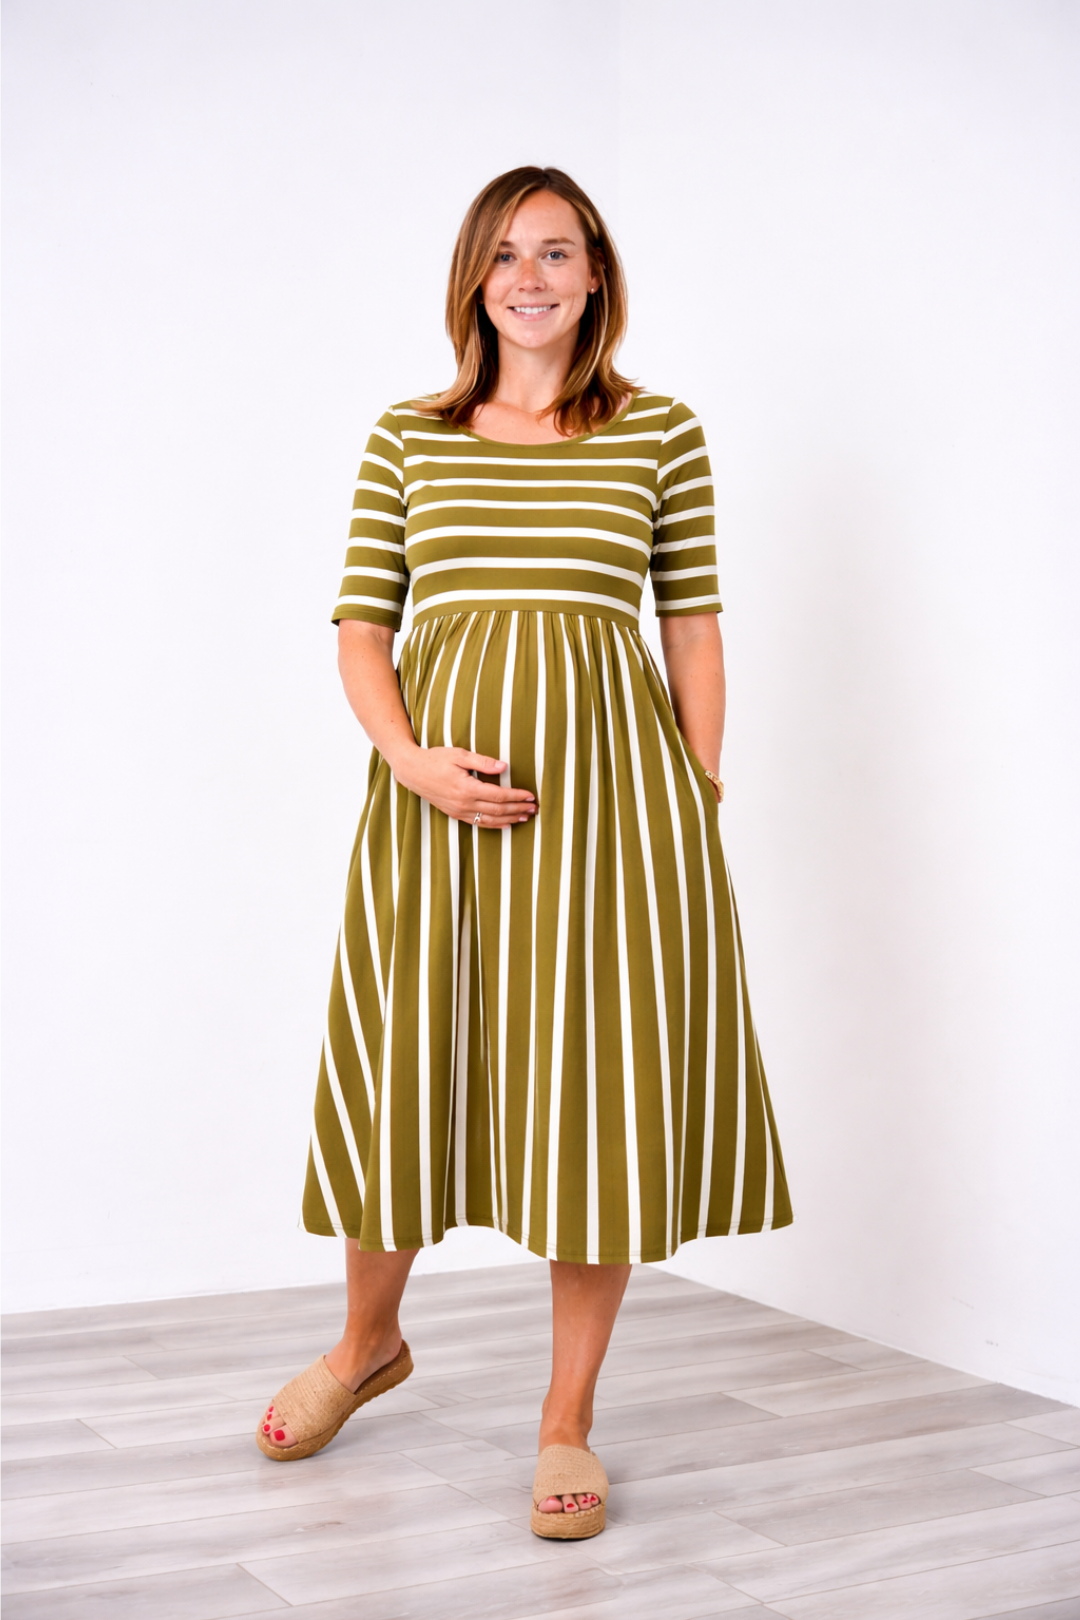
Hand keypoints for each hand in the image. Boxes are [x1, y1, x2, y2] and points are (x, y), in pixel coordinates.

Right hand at [389, 747, 537, 828]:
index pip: (499, 796)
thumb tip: (504, 767)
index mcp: (467, 788)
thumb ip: (483, 762)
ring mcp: (459, 811)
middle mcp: (463, 803)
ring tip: (525, 817)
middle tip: (534, 808)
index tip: (530, 795)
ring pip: (490, 820)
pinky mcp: (455, 814)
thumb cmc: (435, 759)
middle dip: (518, 809)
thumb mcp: (459, 754)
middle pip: (498, 810)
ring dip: (510, 820)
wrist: (412, 771)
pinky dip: (494, 825)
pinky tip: (506, 824)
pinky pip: (478, 823)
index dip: (517, 796)